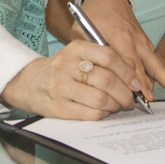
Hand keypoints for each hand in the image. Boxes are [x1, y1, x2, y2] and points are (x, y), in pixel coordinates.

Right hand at [0, 39, 144, 119]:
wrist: (28, 83)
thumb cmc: (60, 69)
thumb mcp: (78, 55)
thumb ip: (104, 59)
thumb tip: (133, 72)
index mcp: (75, 49)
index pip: (109, 56)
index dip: (128, 71)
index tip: (136, 83)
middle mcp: (67, 66)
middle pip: (107, 80)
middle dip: (125, 93)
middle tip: (130, 99)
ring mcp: (61, 88)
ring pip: (100, 99)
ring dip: (115, 105)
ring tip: (118, 106)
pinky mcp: (58, 108)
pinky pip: (90, 114)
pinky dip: (103, 114)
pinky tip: (104, 111)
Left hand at [76, 0, 164, 100]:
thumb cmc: (94, 15)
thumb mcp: (81, 30)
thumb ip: (86, 51)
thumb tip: (89, 72)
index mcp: (121, 37)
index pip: (130, 63)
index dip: (135, 81)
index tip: (139, 96)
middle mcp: (137, 42)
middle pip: (152, 67)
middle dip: (157, 86)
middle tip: (161, 103)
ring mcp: (144, 44)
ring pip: (159, 67)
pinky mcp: (147, 46)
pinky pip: (157, 64)